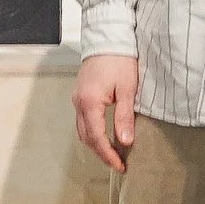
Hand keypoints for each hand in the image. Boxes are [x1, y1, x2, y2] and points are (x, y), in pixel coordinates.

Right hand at [73, 55, 139, 172]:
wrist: (107, 38)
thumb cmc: (119, 60)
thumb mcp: (127, 89)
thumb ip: (124, 117)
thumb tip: (125, 141)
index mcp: (90, 103)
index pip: (97, 137)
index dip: (108, 155)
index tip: (121, 166)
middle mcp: (79, 103)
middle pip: (86, 137)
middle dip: (101, 153)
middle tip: (118, 163)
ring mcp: (77, 98)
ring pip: (82, 130)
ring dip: (96, 144)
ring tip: (113, 152)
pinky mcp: (80, 94)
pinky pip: (82, 120)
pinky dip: (92, 132)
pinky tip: (105, 134)